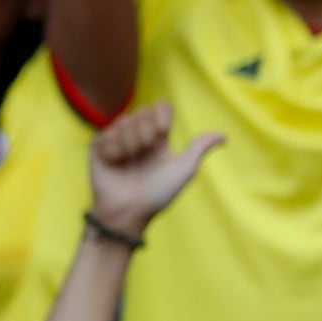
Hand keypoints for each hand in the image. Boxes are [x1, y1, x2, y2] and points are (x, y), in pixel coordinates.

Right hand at [82, 101, 222, 243]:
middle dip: (145, 132)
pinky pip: (104, 134)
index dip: (161, 116)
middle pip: (142, 111)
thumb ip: (200, 148)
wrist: (128, 212)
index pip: (160, 108)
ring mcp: (116, 141)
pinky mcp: (97, 149)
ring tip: (127, 163)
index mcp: (158, 138)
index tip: (163, 133)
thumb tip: (224, 137)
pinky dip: (112, 150)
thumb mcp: (184, 169)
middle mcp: (137, 136)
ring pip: (123, 121)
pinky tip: (113, 163)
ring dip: (129, 143)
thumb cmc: (158, 194)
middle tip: (143, 154)